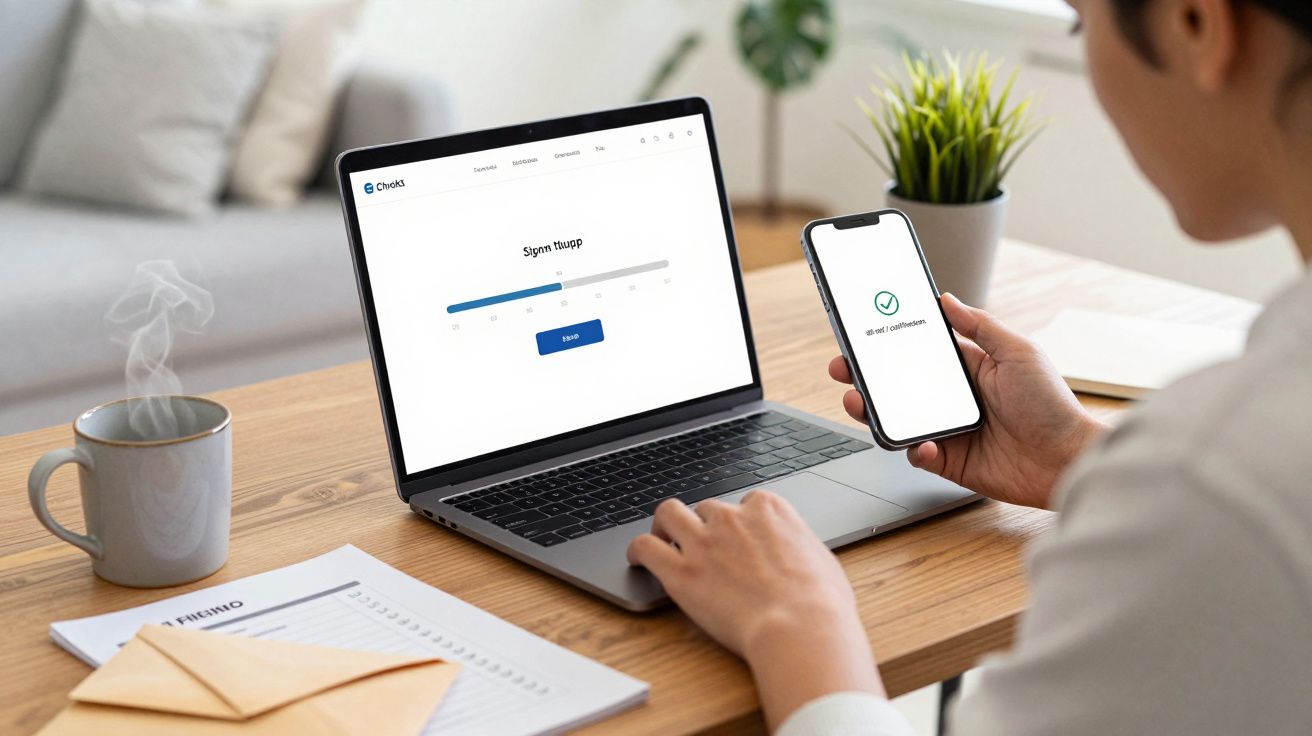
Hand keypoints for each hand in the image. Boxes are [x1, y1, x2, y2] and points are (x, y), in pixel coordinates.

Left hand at [627, 492, 883, 729]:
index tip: (736, 538)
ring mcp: (702, 542)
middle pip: (705, 507)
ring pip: (668, 513)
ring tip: (663, 541)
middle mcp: (731, 517)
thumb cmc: (820, 601)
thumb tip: (796, 554)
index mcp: (768, 509)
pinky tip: (639, 560)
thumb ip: (798, 546)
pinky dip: (639, 551)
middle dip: (702, 524)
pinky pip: (645, 546)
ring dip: (664, 526)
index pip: (744, 502)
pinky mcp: (680, 571)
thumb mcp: (820, 558)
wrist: (800, 626)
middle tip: (699, 543)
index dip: (738, 522)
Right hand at [830, 293, 1104, 508]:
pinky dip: (913, 447)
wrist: (1068, 460)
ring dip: (873, 411)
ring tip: (857, 402)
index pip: (918, 352)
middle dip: (865, 376)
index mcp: (968, 369)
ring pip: (898, 418)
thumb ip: (979, 326)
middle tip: (843, 368)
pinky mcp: (950, 461)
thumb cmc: (1052, 405)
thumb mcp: (1018, 352)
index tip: (863, 333)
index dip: (889, 344)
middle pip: (898, 385)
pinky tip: (922, 441)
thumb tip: (946, 299)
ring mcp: (949, 430)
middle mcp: (954, 399)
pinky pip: (917, 453)